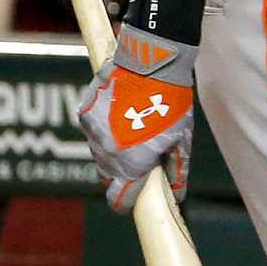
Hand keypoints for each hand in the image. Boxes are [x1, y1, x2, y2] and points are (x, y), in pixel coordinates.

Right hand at [76, 23, 197, 211]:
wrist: (152, 61)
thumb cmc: (171, 100)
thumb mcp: (181, 137)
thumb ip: (177, 170)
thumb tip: (177, 194)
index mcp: (132, 163)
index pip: (119, 200)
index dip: (126, 203)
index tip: (132, 201)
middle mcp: (107, 153)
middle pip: (108, 178)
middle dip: (122, 174)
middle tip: (140, 157)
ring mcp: (93, 134)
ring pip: (99, 156)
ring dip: (113, 152)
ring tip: (133, 130)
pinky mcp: (84, 114)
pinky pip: (93, 133)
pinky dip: (104, 130)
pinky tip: (121, 114)